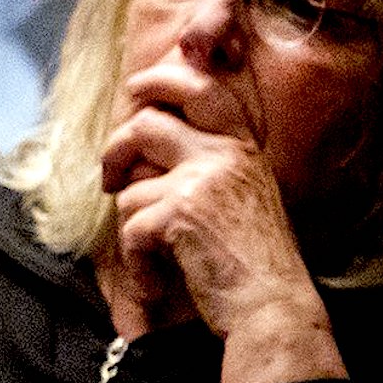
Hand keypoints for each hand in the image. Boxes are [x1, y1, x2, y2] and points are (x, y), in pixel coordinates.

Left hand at [99, 109, 346, 382]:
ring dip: (132, 229)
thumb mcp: (239, 195)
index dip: (162, 79)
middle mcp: (226, 153)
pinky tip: (155, 282)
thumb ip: (206, 164)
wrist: (271, 303)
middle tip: (111, 178)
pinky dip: (137, 264)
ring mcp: (204, 179)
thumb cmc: (252, 259)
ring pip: (131, 187)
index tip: (136, 88)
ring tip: (153, 256)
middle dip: (115, 150)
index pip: (201, 87)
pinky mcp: (180, 211)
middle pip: (145, 124)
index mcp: (242, 146)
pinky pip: (131, 229)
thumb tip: (147, 141)